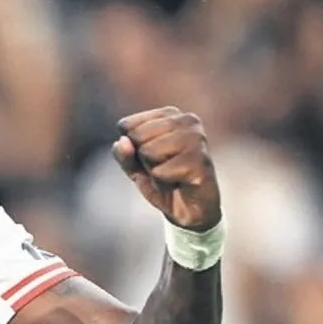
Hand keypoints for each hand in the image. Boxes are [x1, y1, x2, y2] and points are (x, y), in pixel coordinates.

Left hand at [113, 107, 221, 230]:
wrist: (190, 210)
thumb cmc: (163, 180)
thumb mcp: (134, 167)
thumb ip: (123, 153)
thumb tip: (122, 142)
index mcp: (170, 114)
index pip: (126, 125)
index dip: (131, 148)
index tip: (150, 157)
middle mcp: (187, 120)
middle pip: (137, 136)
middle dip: (143, 159)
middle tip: (162, 167)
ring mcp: (197, 139)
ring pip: (149, 151)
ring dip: (154, 169)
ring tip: (171, 173)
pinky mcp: (200, 161)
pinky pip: (160, 171)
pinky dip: (163, 181)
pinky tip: (179, 181)